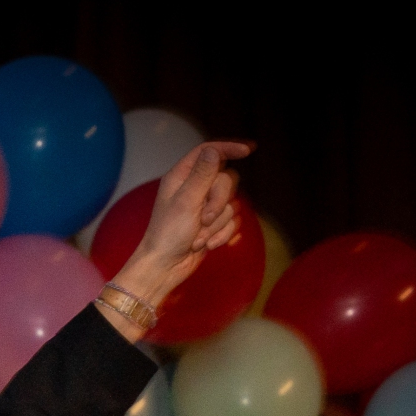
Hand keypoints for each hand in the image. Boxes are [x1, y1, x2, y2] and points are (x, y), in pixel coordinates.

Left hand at [111, 140, 253, 310]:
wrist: (166, 267)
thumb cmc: (168, 234)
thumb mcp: (186, 201)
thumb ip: (202, 175)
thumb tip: (214, 151)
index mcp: (182, 176)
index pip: (209, 152)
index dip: (229, 148)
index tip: (249, 150)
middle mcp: (195, 188)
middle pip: (226, 180)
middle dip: (219, 202)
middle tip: (204, 219)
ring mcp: (205, 206)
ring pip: (231, 203)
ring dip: (218, 225)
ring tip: (199, 239)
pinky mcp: (213, 223)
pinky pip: (232, 221)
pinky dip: (222, 235)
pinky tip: (208, 246)